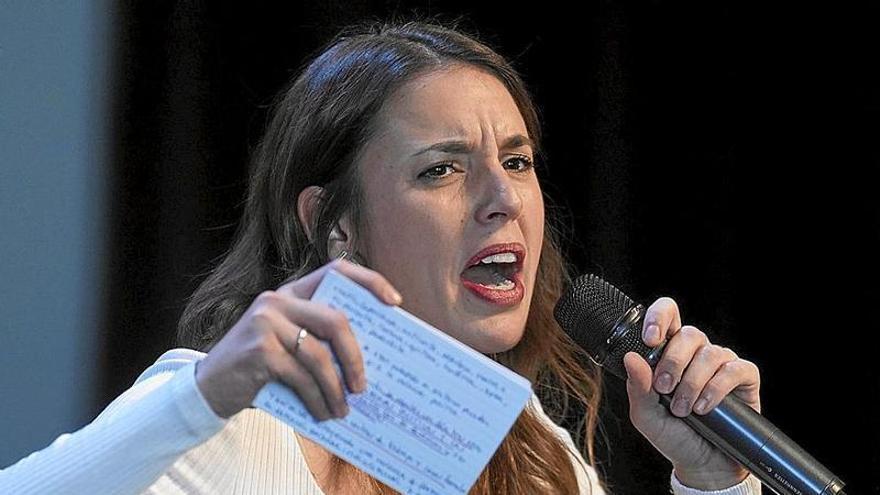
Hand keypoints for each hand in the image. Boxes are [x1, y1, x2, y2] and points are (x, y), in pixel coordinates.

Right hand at [194, 259, 401, 419]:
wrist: (207, 388)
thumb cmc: (259, 368)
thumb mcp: (289, 344)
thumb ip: (319, 340)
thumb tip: (370, 360)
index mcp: (292, 291)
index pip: (337, 270)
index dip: (370, 282)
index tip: (395, 303)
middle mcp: (278, 300)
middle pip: (336, 320)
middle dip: (355, 357)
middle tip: (363, 386)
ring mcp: (266, 322)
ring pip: (320, 355)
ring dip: (336, 389)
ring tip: (343, 410)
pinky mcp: (259, 350)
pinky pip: (302, 377)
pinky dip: (317, 400)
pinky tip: (322, 414)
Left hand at [623, 297, 760, 489]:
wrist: (702, 463)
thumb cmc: (672, 434)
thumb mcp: (646, 415)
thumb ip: (637, 387)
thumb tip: (630, 357)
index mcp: (669, 352)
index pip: (667, 315)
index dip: (659, 318)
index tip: (650, 340)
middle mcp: (696, 353)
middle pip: (689, 334)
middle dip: (673, 362)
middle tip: (664, 389)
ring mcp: (721, 363)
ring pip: (710, 353)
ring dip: (692, 383)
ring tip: (684, 409)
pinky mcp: (744, 378)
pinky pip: (734, 369)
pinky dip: (717, 389)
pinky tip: (705, 407)